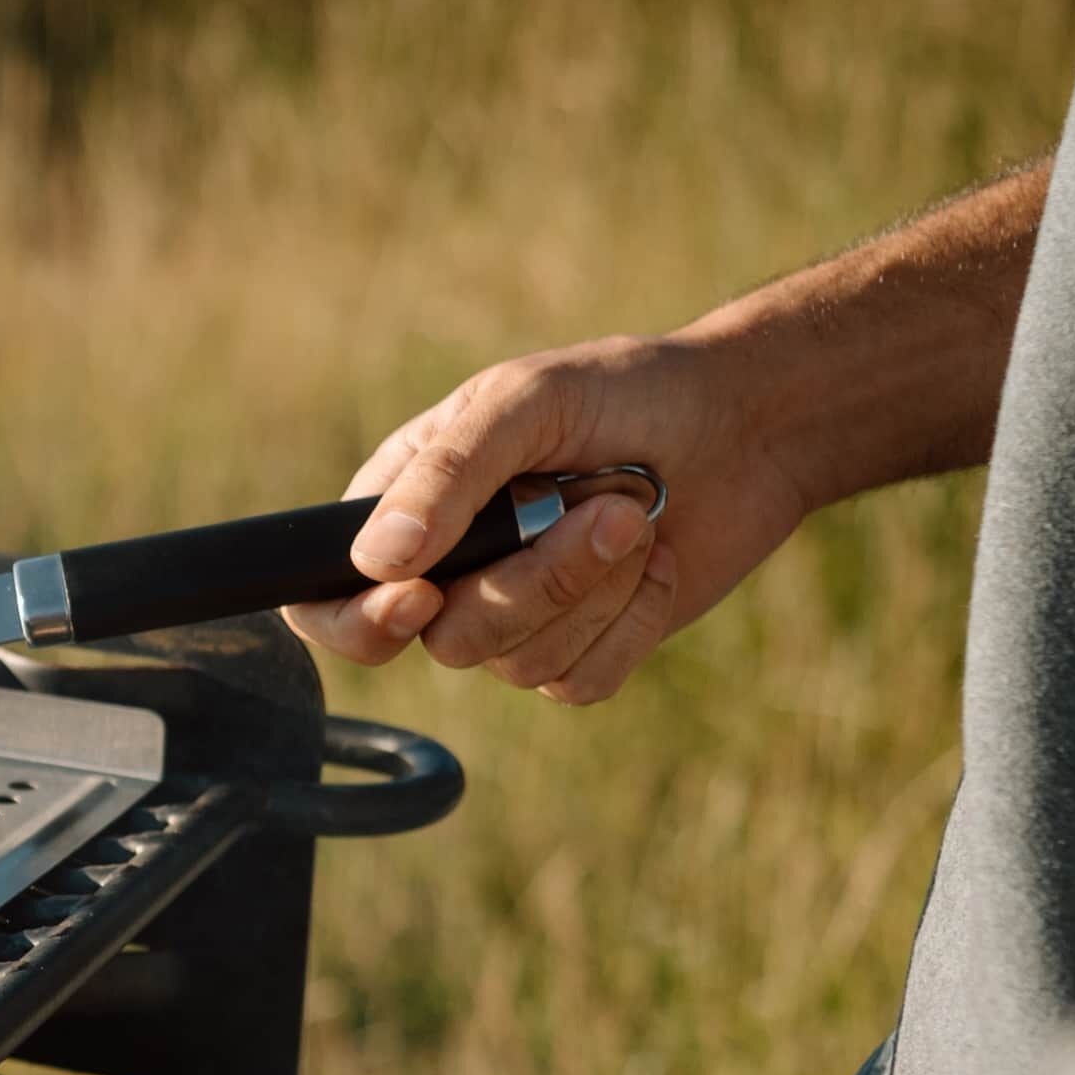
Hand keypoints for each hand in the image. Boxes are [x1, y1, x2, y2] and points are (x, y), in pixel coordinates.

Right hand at [282, 333, 821, 702]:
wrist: (747, 425)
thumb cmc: (626, 391)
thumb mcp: (525, 401)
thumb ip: (447, 473)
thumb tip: (375, 560)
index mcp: (409, 503)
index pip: (327, 599)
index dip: (356, 620)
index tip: (419, 595)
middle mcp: (450, 569)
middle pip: (444, 638)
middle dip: (535, 580)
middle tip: (610, 507)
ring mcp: (517, 614)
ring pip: (516, 664)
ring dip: (592, 591)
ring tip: (636, 513)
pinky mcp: (583, 648)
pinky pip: (578, 683)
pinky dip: (628, 625)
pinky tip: (654, 564)